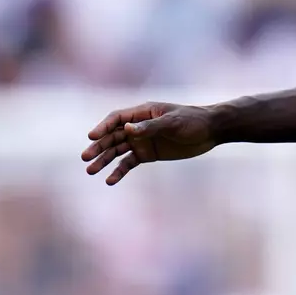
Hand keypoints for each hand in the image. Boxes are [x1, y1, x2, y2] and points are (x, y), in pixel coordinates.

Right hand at [80, 102, 217, 184]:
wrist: (210, 131)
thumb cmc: (193, 120)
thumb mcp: (173, 123)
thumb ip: (150, 127)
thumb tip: (127, 129)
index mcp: (143, 113)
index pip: (116, 119)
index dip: (103, 127)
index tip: (92, 137)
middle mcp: (138, 127)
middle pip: (112, 136)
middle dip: (99, 146)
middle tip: (85, 157)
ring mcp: (142, 141)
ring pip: (117, 151)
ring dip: (104, 160)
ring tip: (90, 170)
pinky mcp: (147, 154)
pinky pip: (128, 163)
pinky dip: (119, 171)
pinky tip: (110, 180)